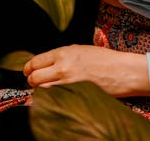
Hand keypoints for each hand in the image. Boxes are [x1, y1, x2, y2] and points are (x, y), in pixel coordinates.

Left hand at [23, 44, 149, 97]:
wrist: (121, 71)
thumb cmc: (104, 59)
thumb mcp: (80, 50)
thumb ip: (62, 56)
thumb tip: (46, 64)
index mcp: (63, 52)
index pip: (35, 62)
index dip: (28, 69)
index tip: (28, 72)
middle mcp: (62, 67)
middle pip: (34, 78)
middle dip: (33, 81)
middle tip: (37, 82)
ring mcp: (67, 83)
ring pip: (42, 91)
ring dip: (42, 92)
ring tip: (48, 90)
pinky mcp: (73, 96)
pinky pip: (54, 100)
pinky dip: (52, 100)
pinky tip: (58, 97)